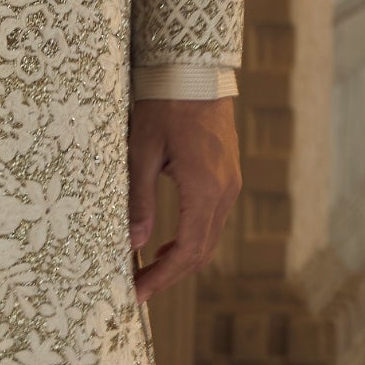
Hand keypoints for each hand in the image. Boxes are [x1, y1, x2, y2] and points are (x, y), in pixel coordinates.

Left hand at [127, 97, 239, 304]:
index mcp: (204, 189)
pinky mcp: (227, 175)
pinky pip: (213, 219)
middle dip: (171, 275)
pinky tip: (169, 241)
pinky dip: (192, 238)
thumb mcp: (141, 152)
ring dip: (182, 258)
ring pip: (209, 237)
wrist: (195, 72)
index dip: (162, 278)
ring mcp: (230, 184)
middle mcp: (224, 191)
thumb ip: (139, 200)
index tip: (138, 292)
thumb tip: (134, 243)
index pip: (187, 251)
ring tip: (150, 270)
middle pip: (202, 252)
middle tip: (140, 288)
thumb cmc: (163, 106)